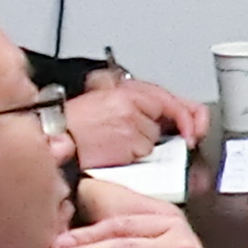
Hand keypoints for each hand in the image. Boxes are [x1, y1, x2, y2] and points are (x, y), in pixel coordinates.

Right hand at [61, 78, 183, 168]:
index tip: (194, 127)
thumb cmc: (74, 125)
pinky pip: (145, 154)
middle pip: (169, 116)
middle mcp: (132, 102)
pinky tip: (116, 153)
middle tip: (168, 139)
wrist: (54, 137)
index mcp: (126, 89)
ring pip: (156, 139)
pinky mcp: (130, 142)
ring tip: (117, 144)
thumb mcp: (105, 102)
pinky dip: (135, 158)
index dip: (188, 113)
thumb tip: (163, 119)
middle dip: (173, 129)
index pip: (168, 98)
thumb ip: (135, 106)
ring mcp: (133, 122)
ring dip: (144, 145)